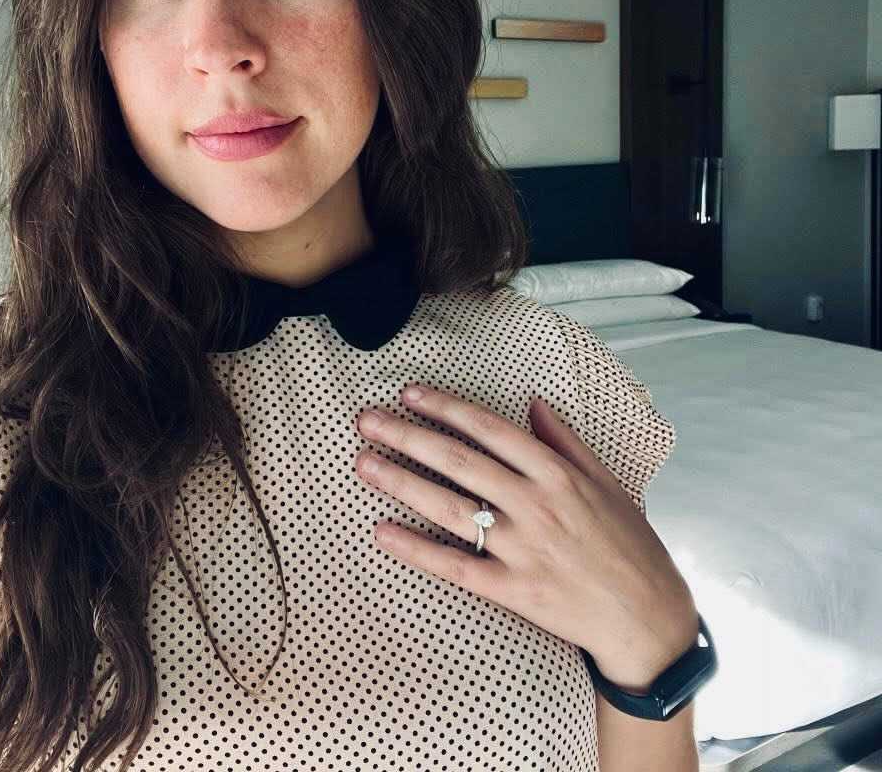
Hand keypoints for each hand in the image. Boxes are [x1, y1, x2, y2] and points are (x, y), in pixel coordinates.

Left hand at [354, 385, 698, 690]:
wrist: (650, 619)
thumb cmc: (629, 544)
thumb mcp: (605, 481)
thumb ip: (564, 440)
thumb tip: (532, 400)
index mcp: (557, 474)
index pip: (490, 429)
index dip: (446, 407)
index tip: (408, 393)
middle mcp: (536, 505)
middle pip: (459, 462)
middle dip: (407, 436)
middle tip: (366, 421)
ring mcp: (523, 549)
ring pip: (450, 508)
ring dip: (401, 483)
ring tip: (362, 464)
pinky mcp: (514, 591)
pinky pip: (455, 567)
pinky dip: (416, 550)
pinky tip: (382, 533)